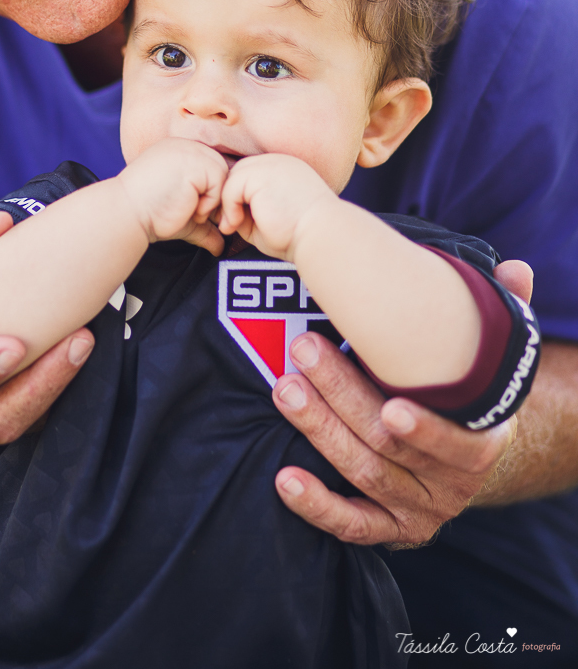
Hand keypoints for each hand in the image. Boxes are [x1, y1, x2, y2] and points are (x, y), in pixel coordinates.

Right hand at [119, 138, 227, 254]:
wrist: (128, 213)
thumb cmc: (148, 214)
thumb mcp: (181, 215)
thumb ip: (203, 222)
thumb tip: (220, 247)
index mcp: (178, 152)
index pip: (211, 168)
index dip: (209, 192)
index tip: (195, 212)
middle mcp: (184, 146)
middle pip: (221, 169)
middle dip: (215, 197)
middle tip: (197, 216)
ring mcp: (189, 151)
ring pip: (223, 175)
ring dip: (212, 200)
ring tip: (189, 210)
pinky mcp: (194, 162)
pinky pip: (219, 182)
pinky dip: (209, 201)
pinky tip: (188, 207)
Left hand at [219, 153, 332, 259]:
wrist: (320, 235)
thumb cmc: (298, 235)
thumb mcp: (267, 219)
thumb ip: (246, 209)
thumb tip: (221, 213)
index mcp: (284, 170)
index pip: (250, 174)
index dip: (238, 196)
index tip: (235, 221)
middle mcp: (278, 161)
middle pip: (238, 172)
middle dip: (229, 198)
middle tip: (229, 226)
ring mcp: (270, 164)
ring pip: (232, 178)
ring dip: (227, 204)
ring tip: (233, 227)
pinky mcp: (261, 174)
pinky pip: (231, 186)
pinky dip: (229, 207)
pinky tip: (236, 225)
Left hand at [271, 259, 533, 544]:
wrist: (463, 454)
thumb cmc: (464, 392)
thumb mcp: (489, 359)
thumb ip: (502, 316)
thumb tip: (514, 270)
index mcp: (483, 442)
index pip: (454, 443)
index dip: (426, 430)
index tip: (392, 405)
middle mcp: (451, 485)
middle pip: (390, 445)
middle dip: (343, 395)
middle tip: (305, 350)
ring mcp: (415, 508)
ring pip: (362, 471)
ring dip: (319, 428)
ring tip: (286, 388)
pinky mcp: (385, 528)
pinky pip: (348, 524)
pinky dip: (315, 504)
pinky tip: (285, 478)